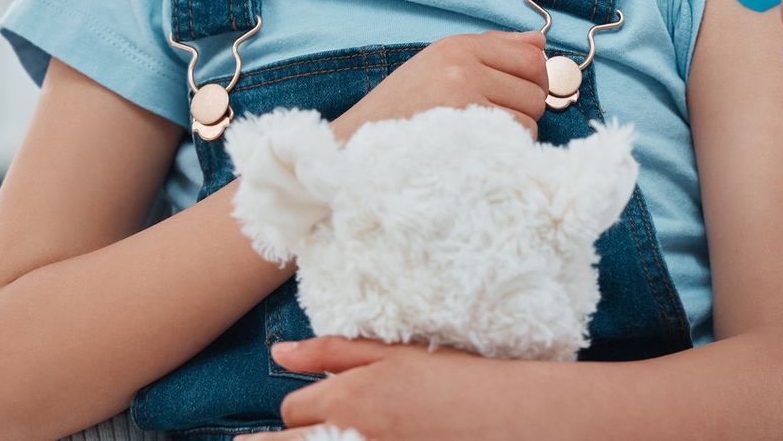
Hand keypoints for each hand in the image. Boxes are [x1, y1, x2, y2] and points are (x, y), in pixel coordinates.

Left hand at [237, 338, 540, 440]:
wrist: (503, 414)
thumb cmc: (453, 378)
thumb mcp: (394, 353)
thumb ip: (331, 352)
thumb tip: (278, 354)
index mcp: (349, 397)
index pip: (292, 410)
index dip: (305, 407)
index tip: (327, 406)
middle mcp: (349, 434)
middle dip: (290, 438)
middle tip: (312, 428)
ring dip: (323, 440)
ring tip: (358, 427)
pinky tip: (376, 436)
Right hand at [329, 31, 549, 141]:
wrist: (356, 147)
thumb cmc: (401, 109)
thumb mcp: (439, 64)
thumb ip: (493, 49)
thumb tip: (540, 42)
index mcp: (456, 47)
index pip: (530, 55)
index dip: (534, 77)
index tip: (519, 90)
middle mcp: (462, 68)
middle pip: (536, 88)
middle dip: (525, 106)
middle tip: (496, 117)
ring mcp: (464, 102)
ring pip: (529, 119)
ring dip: (513, 132)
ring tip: (480, 134)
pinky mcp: (466, 135)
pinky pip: (514, 142)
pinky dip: (505, 149)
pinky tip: (479, 149)